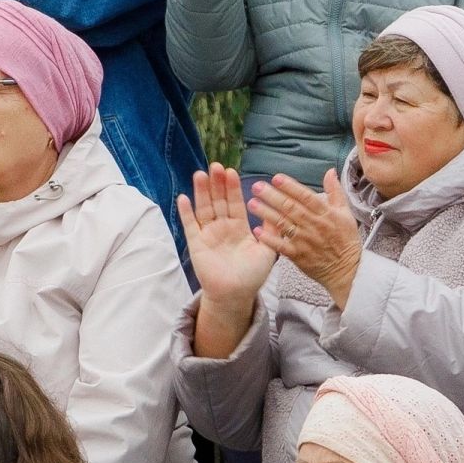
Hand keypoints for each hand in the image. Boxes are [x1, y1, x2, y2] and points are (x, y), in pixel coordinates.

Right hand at [179, 164, 276, 359]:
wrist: (236, 295)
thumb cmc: (252, 275)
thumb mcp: (267, 251)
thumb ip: (271, 230)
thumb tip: (280, 210)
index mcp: (239, 227)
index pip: (235, 202)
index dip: (232, 188)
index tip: (231, 172)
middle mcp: (222, 227)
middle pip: (218, 201)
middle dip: (217, 184)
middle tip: (216, 166)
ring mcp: (208, 234)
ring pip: (204, 208)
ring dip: (201, 192)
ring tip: (200, 174)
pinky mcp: (196, 244)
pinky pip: (190, 226)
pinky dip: (186, 212)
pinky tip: (183, 198)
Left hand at [248, 171, 363, 309]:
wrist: (346, 270)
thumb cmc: (346, 239)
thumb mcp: (346, 213)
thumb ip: (335, 191)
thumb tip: (330, 171)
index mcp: (326, 213)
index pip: (306, 196)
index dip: (291, 187)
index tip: (276, 178)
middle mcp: (314, 225)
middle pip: (291, 208)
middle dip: (273, 196)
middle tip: (257, 186)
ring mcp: (305, 241)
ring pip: (284, 225)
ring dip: (267, 214)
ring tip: (252, 204)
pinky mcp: (298, 255)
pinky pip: (282, 247)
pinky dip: (270, 239)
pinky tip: (257, 231)